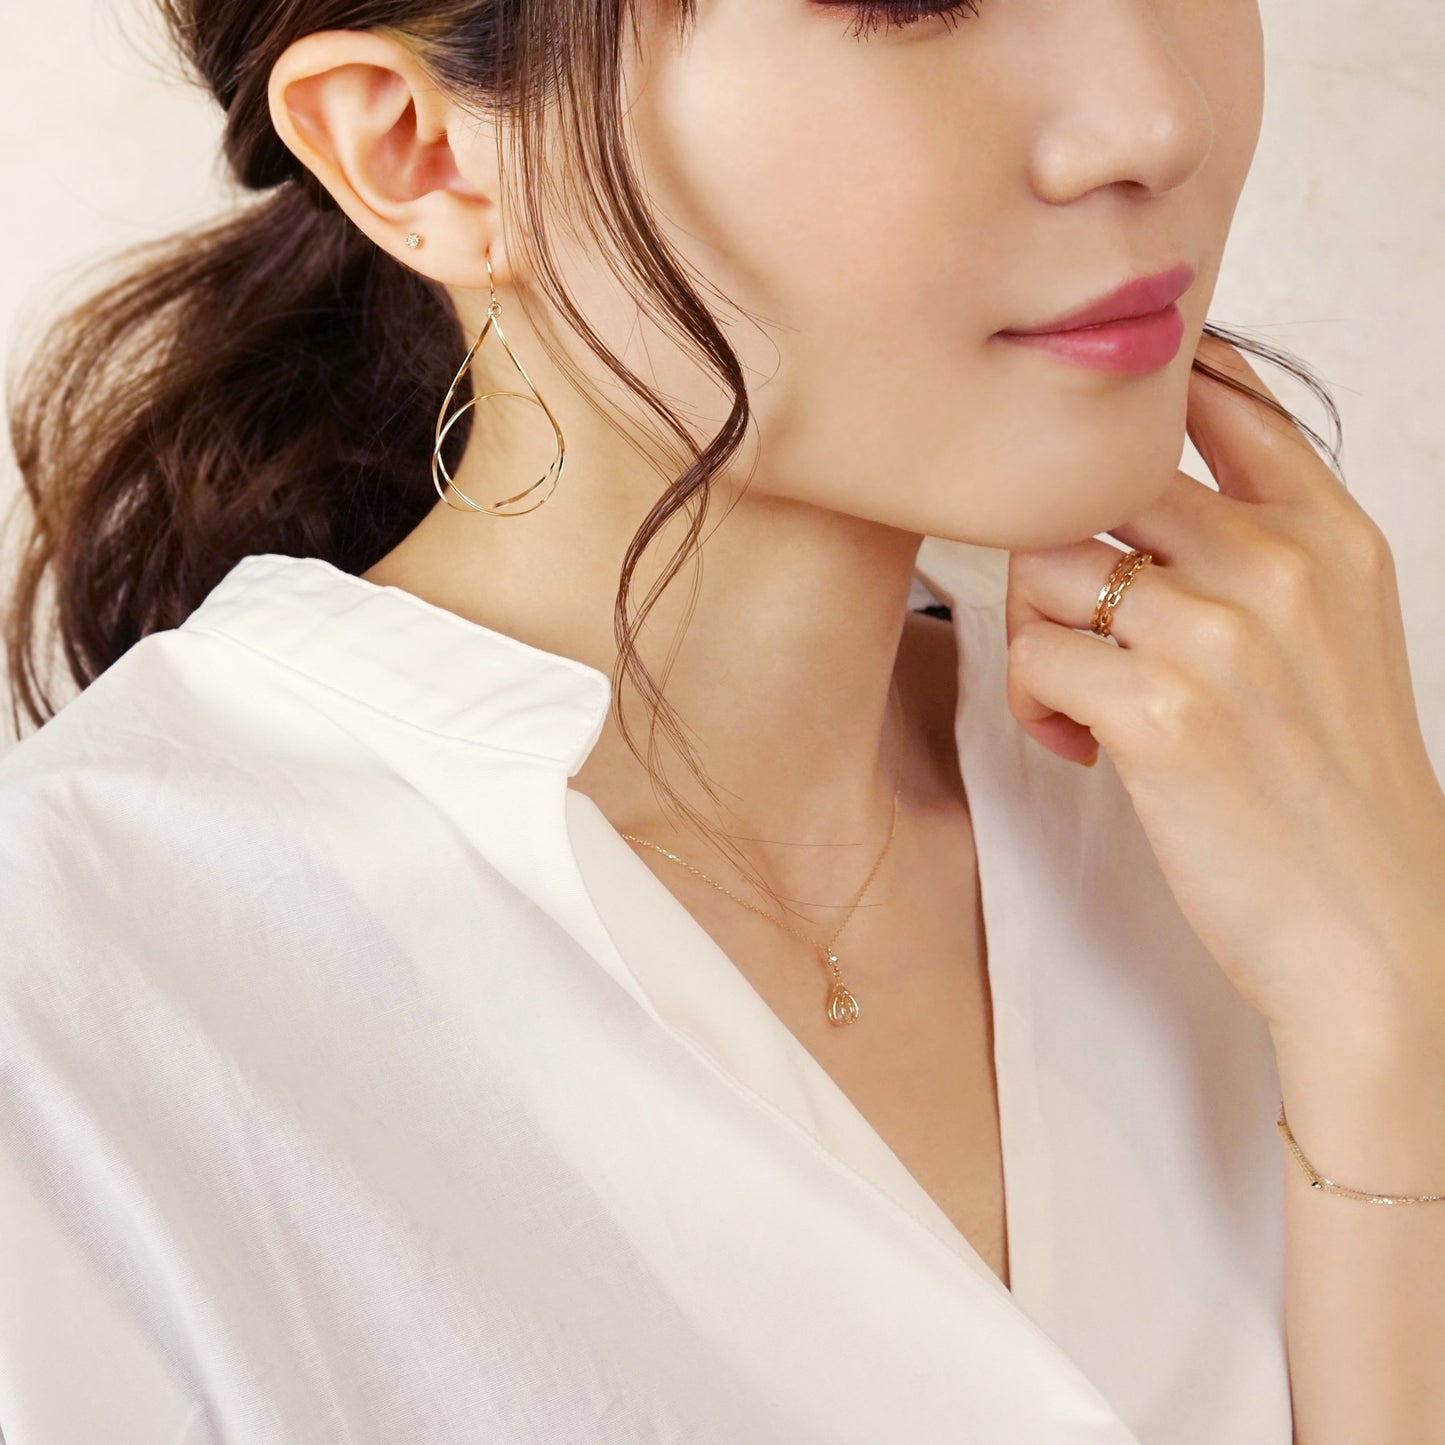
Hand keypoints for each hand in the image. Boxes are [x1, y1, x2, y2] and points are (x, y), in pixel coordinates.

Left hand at [1003, 332, 1444, 1040]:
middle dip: (1057, 548)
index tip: (1089, 453)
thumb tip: (1143, 498)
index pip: (1220, 397)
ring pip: (1045, 563)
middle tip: (1074, 626)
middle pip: (1097, 479)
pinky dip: (1037, 702)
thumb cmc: (1336, 792)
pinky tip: (1083, 748)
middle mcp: (1281, 564)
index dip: (1135, 407)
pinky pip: (1034, 654)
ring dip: (1038, 631)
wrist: (1375, 930)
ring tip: (1079, 699)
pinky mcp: (1159, 712)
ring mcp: (1221, 634)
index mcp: (1333, 536)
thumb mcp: (1337, 639)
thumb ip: (1263, 553)